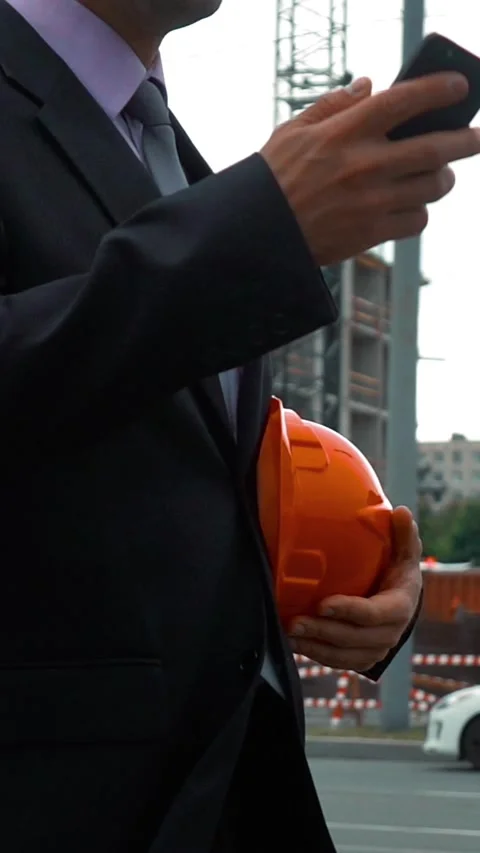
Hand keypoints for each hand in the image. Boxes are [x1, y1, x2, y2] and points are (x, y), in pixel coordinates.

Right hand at [260, 72, 479, 265]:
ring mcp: (371, 201)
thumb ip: (333, 106)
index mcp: (345, 132)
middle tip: (476, 138)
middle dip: (466, 141)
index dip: (439, 90)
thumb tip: (368, 85)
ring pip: (431, 186)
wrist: (260, 233)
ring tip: (441, 175)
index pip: (405, 100)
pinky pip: (416, 220)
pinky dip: (420, 212)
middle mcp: (365, 164)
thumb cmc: (273, 179)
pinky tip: (412, 206)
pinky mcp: (372, 232)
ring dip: (443, 179)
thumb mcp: (293, 132)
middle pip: (435, 147)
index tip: (459, 86)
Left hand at [289, 506, 422, 671]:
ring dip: (314, 645)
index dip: (350, 611)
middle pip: (354, 638)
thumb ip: (403, 535)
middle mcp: (390, 633)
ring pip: (343, 655)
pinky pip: (337, 662)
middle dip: (323, 631)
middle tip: (295, 621)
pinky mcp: (360, 659)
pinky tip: (295, 643)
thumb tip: (401, 512)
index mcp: (400, 606)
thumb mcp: (404, 553)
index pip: (375, 613)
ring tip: (289, 633)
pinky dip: (315, 654)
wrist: (400, 604)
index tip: (323, 604)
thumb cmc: (397, 573)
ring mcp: (375, 650)